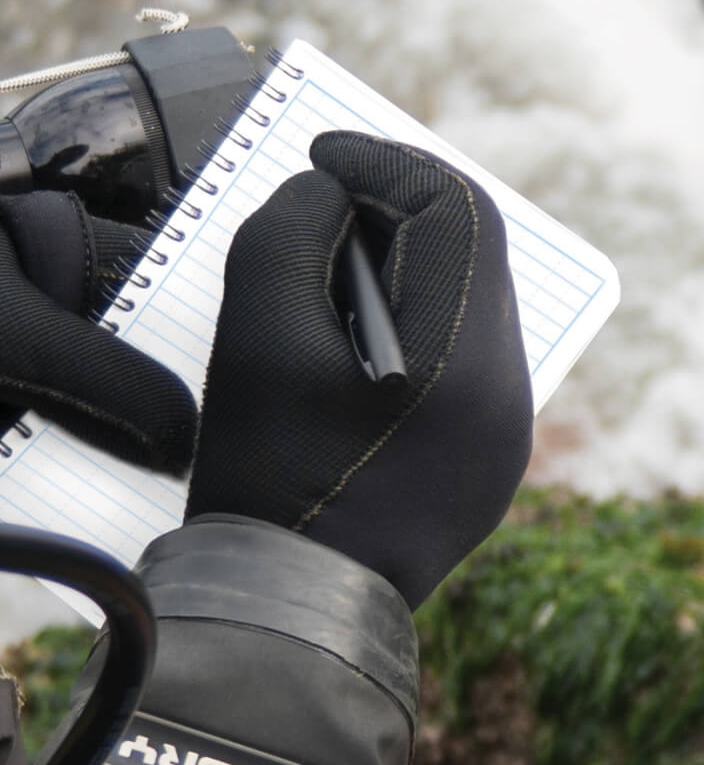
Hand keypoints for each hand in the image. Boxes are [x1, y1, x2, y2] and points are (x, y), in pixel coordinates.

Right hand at [186, 131, 532, 608]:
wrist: (284, 609)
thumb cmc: (262, 479)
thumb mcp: (256, 338)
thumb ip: (289, 234)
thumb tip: (328, 195)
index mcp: (460, 364)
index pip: (452, 211)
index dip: (384, 163)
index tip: (322, 155)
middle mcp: (508, 398)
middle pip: (471, 255)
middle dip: (397, 213)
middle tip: (325, 205)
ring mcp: (504, 438)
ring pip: (469, 305)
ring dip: (407, 267)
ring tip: (335, 268)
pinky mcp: (483, 465)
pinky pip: (462, 360)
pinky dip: (415, 323)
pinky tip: (358, 338)